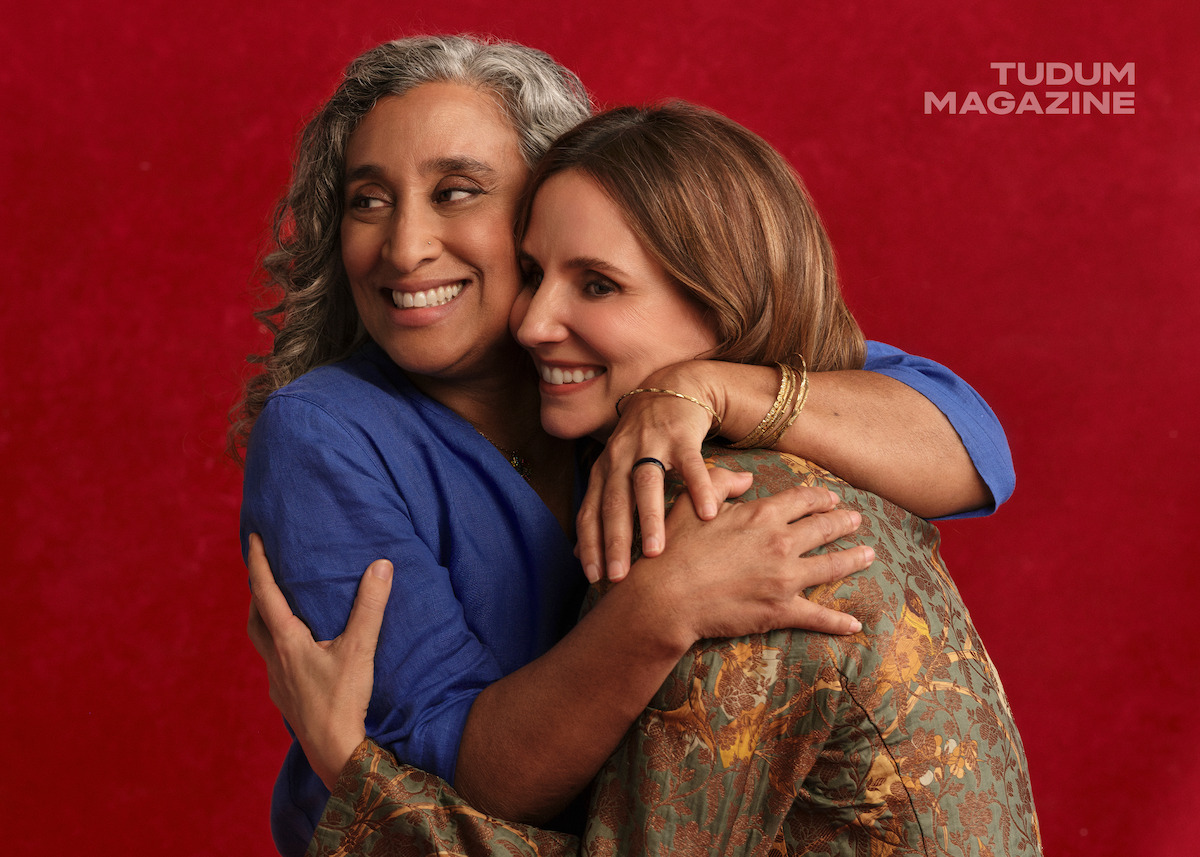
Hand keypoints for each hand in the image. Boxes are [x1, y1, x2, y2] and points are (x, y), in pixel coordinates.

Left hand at [245, 533, 391, 790]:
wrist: (334, 751)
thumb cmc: (343, 699)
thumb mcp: (360, 649)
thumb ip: (370, 607)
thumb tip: (381, 566)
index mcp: (287, 641)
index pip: (265, 594)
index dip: (258, 564)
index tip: (252, 540)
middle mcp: (275, 660)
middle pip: (254, 620)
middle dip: (256, 595)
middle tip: (262, 575)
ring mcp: (278, 683)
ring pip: (262, 645)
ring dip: (266, 623)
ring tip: (280, 611)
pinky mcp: (287, 700)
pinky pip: (275, 666)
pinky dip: (280, 649)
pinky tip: (299, 655)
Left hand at [578, 365, 731, 582]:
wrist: (671, 389)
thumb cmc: (642, 443)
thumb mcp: (616, 472)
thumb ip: (600, 510)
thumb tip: (578, 553)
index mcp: (604, 469)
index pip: (591, 510)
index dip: (590, 543)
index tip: (594, 577)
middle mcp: (621, 456)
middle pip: (614, 501)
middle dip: (614, 540)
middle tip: (618, 577)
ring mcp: (651, 444)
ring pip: (647, 484)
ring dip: (649, 519)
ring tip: (655, 553)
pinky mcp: (682, 436)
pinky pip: (691, 465)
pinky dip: (699, 488)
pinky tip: (706, 515)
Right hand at [629, 484, 871, 647]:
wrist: (666, 597)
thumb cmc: (675, 549)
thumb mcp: (693, 503)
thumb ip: (720, 483)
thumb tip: (745, 478)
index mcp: (761, 515)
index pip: (802, 501)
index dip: (820, 498)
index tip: (831, 498)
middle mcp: (781, 543)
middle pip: (824, 528)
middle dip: (843, 522)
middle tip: (856, 520)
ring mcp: (785, 578)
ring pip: (831, 566)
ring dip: (854, 559)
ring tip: (869, 554)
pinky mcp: (781, 610)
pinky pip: (818, 616)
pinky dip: (838, 621)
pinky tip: (854, 622)